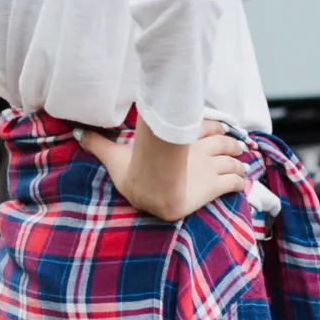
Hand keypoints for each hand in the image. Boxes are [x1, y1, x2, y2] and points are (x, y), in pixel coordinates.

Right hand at [77, 119, 246, 222]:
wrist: (154, 191)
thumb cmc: (136, 172)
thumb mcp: (116, 156)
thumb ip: (100, 145)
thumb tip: (77, 132)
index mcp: (181, 142)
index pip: (207, 129)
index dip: (216, 130)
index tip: (221, 132)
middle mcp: (200, 152)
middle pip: (226, 144)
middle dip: (233, 146)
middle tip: (237, 149)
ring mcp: (209, 170)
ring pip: (233, 163)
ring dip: (239, 164)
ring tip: (242, 167)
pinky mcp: (214, 188)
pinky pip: (233, 184)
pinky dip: (239, 184)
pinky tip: (241, 186)